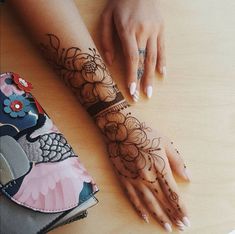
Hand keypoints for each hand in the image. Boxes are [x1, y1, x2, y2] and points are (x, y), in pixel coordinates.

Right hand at [96, 108, 189, 231]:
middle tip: (180, 227)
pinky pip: (132, 197)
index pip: (173, 193)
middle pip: (162, 201)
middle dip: (172, 215)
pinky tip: (145, 217)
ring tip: (166, 227)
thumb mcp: (165, 143)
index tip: (187, 218)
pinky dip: (139, 208)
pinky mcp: (123, 178)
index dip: (180, 207)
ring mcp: (134, 179)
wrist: (121, 128)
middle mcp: (148, 176)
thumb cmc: (145, 133)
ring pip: (148, 203)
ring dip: (158, 216)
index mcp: (160, 167)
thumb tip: (188, 176)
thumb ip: (178, 161)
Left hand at [101, 0, 165, 100]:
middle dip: (142, 80)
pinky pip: (163, 48)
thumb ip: (106, 40)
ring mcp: (155, 30)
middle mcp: (143, 31)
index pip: (132, 58)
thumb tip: (111, 62)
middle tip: (142, 96)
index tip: (132, 90)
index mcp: (128, 30)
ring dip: (152, 76)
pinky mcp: (161, 29)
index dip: (132, 75)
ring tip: (150, 91)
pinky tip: (162, 73)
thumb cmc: (118, 3)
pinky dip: (163, 62)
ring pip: (154, 57)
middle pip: (144, 61)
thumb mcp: (106, 18)